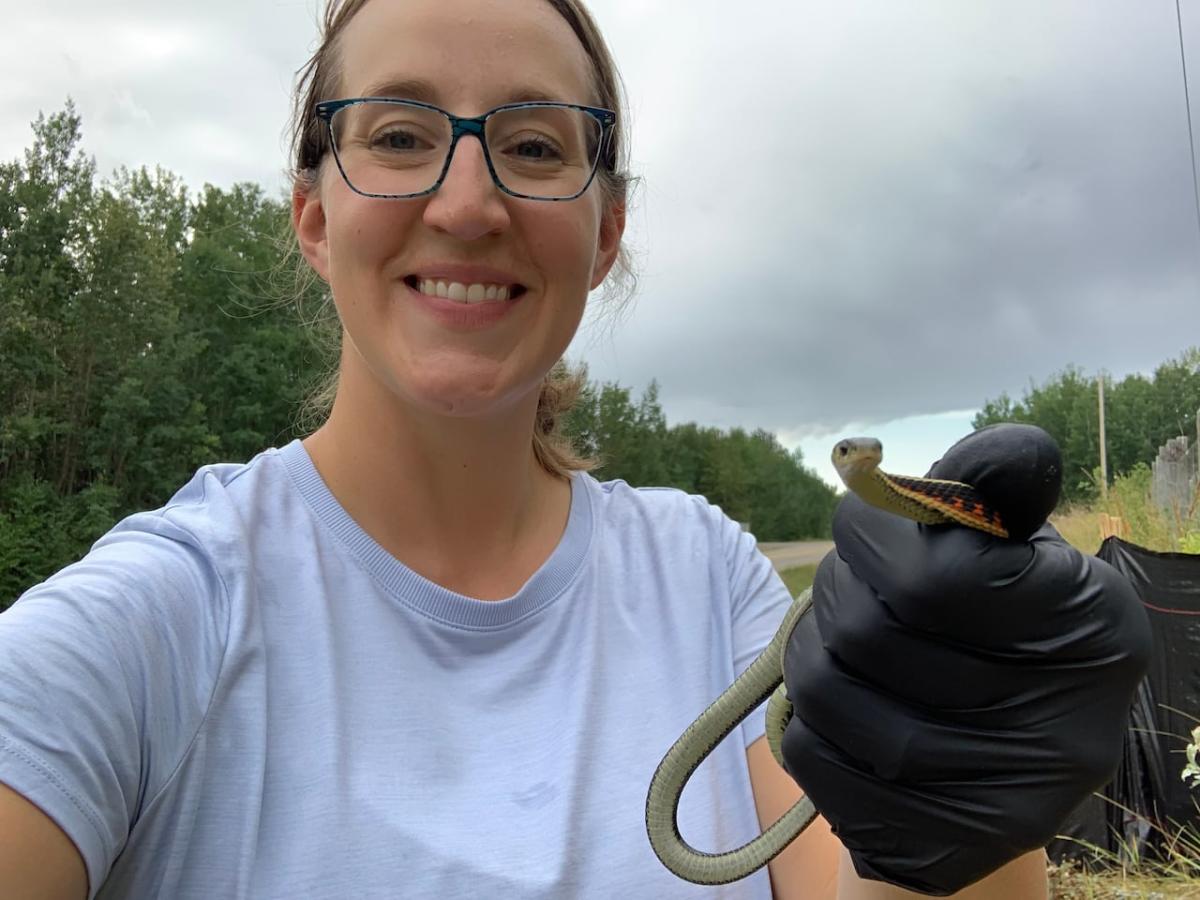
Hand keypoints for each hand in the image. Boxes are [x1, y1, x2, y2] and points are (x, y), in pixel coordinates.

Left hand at [778, 425, 1151, 894]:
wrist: (1002, 749)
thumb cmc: (1003, 618)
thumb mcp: (1013, 544)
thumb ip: (984, 493)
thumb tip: (974, 453)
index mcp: (1090, 636)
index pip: (930, 577)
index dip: (870, 533)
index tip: (864, 521)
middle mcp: (1058, 735)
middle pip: (864, 631)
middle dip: (837, 584)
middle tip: (853, 579)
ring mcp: (992, 805)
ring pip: (825, 689)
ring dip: (811, 642)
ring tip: (844, 635)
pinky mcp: (929, 846)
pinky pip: (809, 753)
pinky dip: (806, 714)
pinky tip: (847, 701)